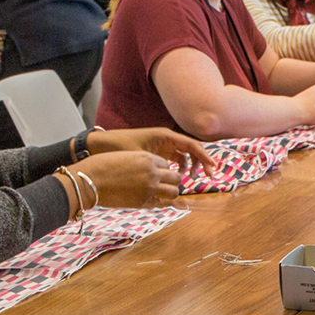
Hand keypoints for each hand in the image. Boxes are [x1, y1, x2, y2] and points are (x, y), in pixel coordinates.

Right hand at [76, 150, 180, 208]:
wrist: (89, 181)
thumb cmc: (101, 166)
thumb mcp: (126, 157)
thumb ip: (140, 163)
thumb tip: (148, 171)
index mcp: (147, 158)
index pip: (166, 164)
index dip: (162, 170)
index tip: (157, 174)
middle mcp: (152, 172)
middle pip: (175, 177)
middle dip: (171, 181)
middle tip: (164, 185)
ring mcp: (150, 188)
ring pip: (174, 192)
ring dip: (170, 193)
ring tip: (162, 194)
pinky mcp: (144, 202)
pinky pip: (162, 204)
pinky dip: (162, 204)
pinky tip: (159, 203)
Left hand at [90, 126, 217, 174]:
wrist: (102, 145)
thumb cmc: (120, 147)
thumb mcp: (141, 156)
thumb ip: (158, 163)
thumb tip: (176, 175)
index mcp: (165, 135)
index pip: (191, 144)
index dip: (204, 156)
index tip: (212, 168)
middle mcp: (167, 139)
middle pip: (191, 149)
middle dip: (202, 161)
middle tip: (209, 176)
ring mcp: (163, 145)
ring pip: (185, 155)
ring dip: (191, 165)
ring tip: (189, 179)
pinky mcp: (158, 152)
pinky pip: (176, 159)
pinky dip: (180, 167)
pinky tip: (177, 177)